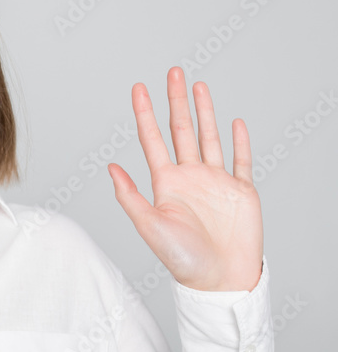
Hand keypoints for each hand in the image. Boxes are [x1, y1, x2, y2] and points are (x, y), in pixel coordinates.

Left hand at [107, 67, 262, 291]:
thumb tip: (110, 166)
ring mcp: (216, 182)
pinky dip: (239, 141)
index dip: (145, 113)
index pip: (152, 139)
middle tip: (173, 71)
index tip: (138, 87)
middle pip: (181, 129)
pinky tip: (234, 122)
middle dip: (176, 101)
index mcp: (166, 182)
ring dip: (204, 112)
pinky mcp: (241, 191)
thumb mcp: (149, 225)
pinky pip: (241, 160)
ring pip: (208, 138)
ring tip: (198, 86)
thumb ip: (129, 195)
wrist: (219, 279)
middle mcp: (190, 177)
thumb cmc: (182, 258)